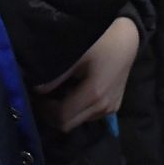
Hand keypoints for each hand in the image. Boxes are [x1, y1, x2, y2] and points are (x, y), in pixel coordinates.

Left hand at [36, 17, 139, 132]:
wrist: (126, 39)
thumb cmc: (100, 43)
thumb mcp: (75, 57)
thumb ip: (55, 77)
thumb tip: (36, 90)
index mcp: (93, 95)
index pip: (62, 117)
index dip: (45, 110)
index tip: (36, 97)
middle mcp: (103, 107)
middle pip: (69, 125)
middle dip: (52, 114)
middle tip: (43, 98)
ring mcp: (110, 108)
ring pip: (79, 121)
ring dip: (65, 113)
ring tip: (59, 94)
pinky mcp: (114, 106)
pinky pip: (90, 116)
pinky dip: (78, 110)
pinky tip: (75, 92)